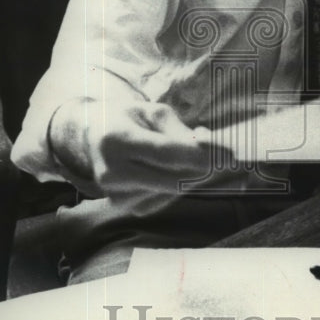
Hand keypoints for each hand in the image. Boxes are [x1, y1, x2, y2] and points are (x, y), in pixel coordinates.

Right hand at [50, 98, 223, 196]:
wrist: (91, 138)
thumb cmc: (128, 119)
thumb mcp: (153, 112)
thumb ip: (180, 132)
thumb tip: (209, 148)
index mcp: (116, 140)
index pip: (167, 154)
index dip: (201, 154)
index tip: (228, 151)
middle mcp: (112, 172)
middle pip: (173, 179)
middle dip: (205, 168)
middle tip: (225, 155)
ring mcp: (116, 194)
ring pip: (173, 192)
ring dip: (193, 175)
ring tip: (190, 153)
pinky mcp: (125, 207)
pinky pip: (165, 199)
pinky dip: (179, 184)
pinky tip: (175, 169)